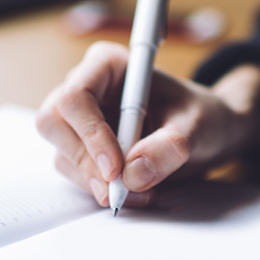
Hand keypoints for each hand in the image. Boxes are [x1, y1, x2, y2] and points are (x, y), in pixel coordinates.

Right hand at [36, 41, 259, 206]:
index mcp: (108, 66)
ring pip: (62, 154)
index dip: (90, 134)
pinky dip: (100, 189)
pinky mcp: (83, 149)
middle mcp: (87, 89)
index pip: (75, 96)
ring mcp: (80, 121)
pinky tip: (134, 193)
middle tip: (120, 190)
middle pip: (53, 123)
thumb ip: (170, 146)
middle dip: (86, 162)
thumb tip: (133, 173)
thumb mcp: (198, 127)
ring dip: (96, 182)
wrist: (206, 134)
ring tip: (141, 193)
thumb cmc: (202, 117)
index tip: (116, 169)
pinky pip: (75, 173)